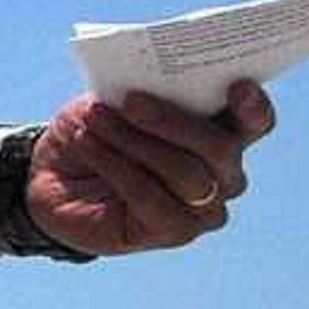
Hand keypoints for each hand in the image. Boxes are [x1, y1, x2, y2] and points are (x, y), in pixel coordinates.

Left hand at [28, 81, 276, 255]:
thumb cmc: (96, 128)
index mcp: (222, 132)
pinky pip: (151, 197)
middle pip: (221, 148)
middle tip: (132, 101)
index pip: (254, 122)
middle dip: (173, 121)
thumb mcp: (114, 96)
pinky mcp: (174, 233)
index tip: (238, 85)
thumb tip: (149, 76)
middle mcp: (224, 175)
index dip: (253, 106)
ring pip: (187, 174)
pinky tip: (88, 144)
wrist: (54, 176)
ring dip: (135, 142)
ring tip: (95, 120)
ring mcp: (205, 208)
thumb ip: (143, 88)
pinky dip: (115, 166)